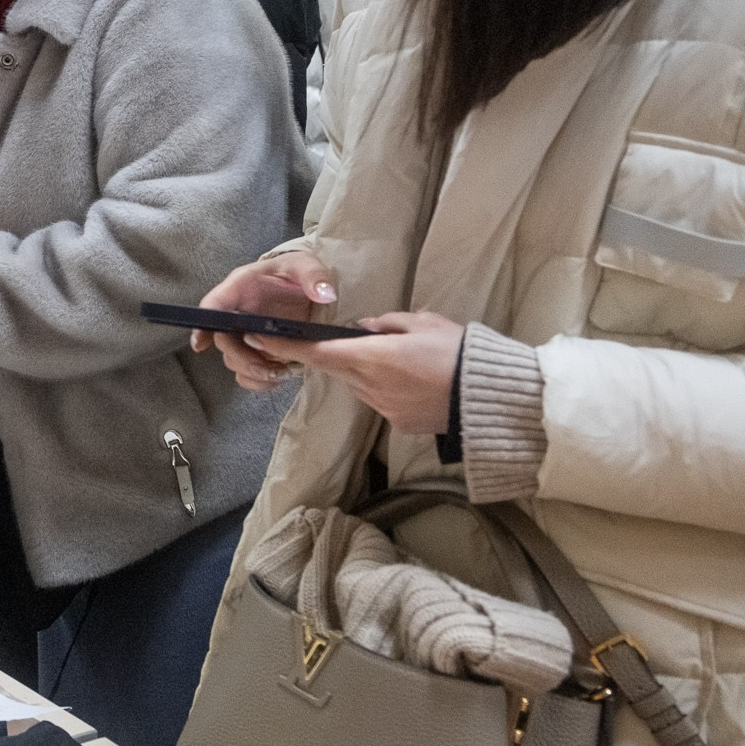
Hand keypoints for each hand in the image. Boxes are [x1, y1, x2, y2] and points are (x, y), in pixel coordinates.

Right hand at [193, 252, 339, 389]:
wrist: (306, 286)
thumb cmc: (297, 271)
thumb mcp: (306, 265)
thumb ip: (314, 276)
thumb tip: (324, 294)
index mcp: (240, 287)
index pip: (213, 305)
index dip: (203, 325)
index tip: (200, 344)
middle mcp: (237, 312)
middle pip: (224, 340)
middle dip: (242, 358)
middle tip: (267, 368)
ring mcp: (245, 333)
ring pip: (233, 359)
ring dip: (252, 371)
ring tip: (278, 373)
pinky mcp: (258, 350)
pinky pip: (245, 371)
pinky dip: (256, 381)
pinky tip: (275, 379)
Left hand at [247, 311, 463, 434]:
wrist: (489, 398)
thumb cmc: (458, 352)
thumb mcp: (424, 322)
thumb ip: (388, 323)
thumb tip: (364, 327)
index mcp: (370, 356)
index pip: (314, 352)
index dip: (282, 346)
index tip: (255, 337)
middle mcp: (368, 385)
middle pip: (336, 367)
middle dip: (336, 354)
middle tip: (354, 342)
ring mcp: (382, 407)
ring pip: (359, 384)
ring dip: (366, 371)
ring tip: (405, 361)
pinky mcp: (398, 423)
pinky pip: (381, 400)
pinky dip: (388, 389)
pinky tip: (416, 383)